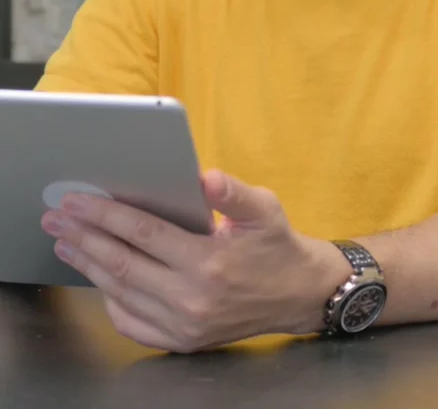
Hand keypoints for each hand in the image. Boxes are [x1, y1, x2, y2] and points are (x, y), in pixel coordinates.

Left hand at [40, 171, 337, 352]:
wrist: (298, 293)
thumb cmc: (276, 244)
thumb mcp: (264, 208)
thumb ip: (233, 192)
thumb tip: (204, 177)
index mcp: (209, 261)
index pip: (143, 233)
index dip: (106, 214)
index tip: (77, 201)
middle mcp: (192, 298)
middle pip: (122, 264)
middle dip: (84, 237)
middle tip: (57, 218)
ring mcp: (185, 325)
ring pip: (121, 293)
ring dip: (89, 266)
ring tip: (66, 244)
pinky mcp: (184, 341)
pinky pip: (133, 324)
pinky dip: (110, 301)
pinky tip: (98, 279)